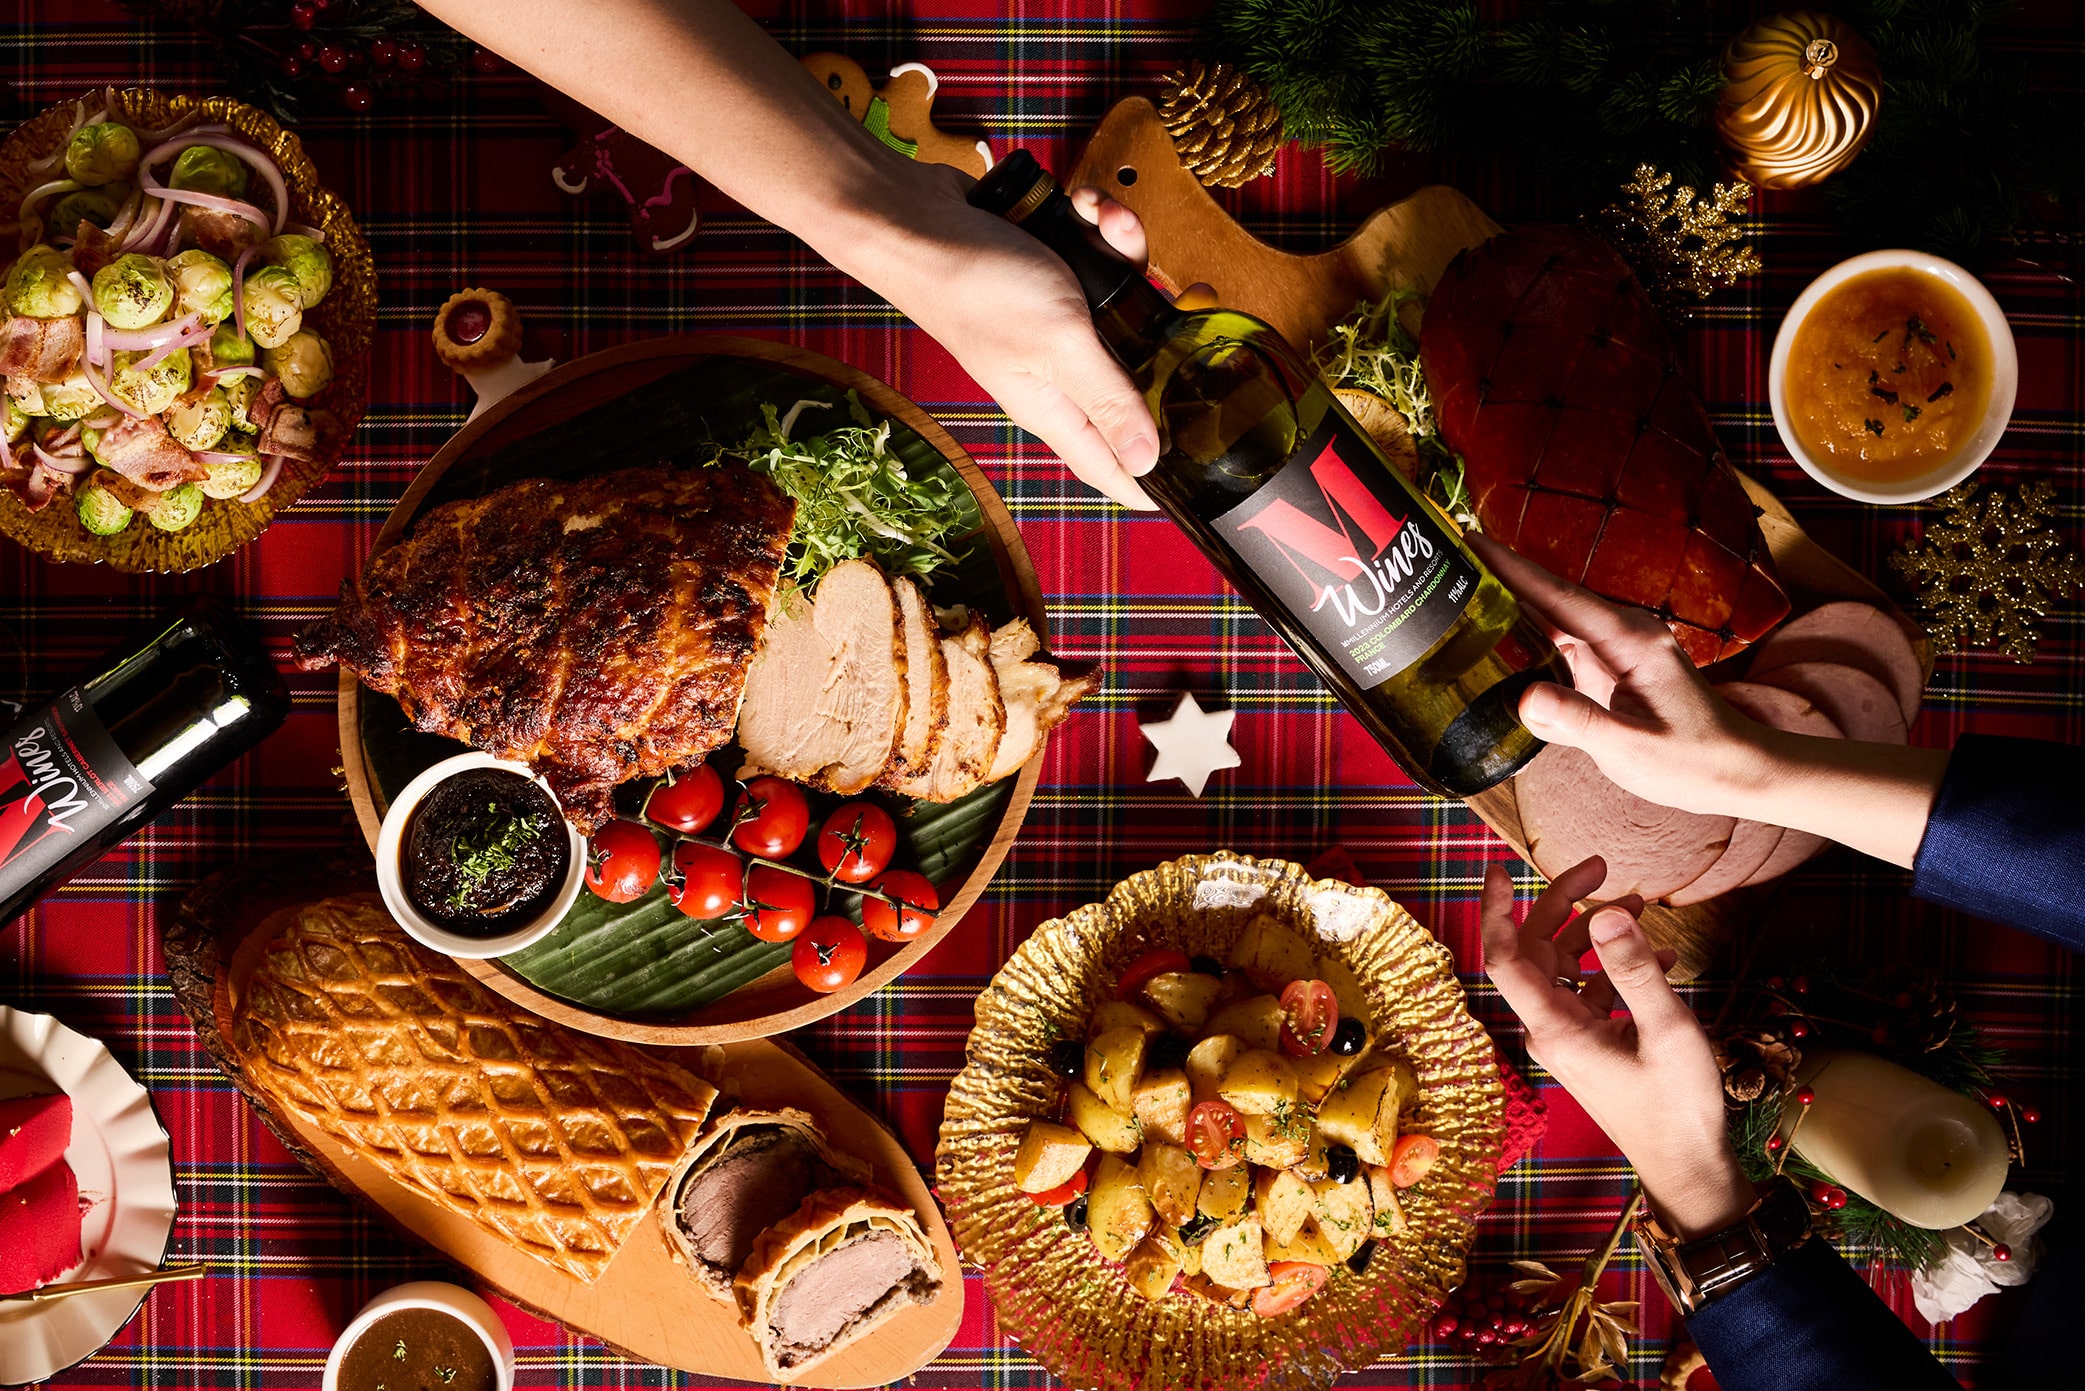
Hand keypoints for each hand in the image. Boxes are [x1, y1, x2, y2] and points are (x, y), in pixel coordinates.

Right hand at [870, 164, 1158, 509]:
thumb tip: (1148, 463)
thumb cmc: (976, 285)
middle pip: (1138, 368)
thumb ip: (1108, 398)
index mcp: (1054, 407)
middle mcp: (1058, 370)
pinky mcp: (1052, 276)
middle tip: (1176, 292)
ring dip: (1125, 252)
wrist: (913, 216)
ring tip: (1105, 223)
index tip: (1199, 480)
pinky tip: (1082, 209)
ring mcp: (1055, 322)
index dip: (1152, 480)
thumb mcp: (1059, 344)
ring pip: (1125, 298)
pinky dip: (1097, 227)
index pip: (1110, 465)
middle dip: (1160, 323)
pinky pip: (1098, 256)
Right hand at [1467, 533, 1765, 815]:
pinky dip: (1525, 635)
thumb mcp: (1631, 748)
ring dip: (1508, 604)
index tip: (1470, 540)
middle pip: (1549, 597)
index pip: (1558, 596)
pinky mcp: (1610, 666)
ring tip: (1457, 592)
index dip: (1511, 568)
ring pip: (1551, 618)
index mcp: (1630, 641)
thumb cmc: (1693, 760)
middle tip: (1446, 561)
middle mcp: (1623, 633)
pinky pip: (1559, 643)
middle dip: (1499, 575)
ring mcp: (1617, 648)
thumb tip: (1522, 698)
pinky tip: (1495, 635)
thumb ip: (1577, 721)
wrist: (1737, 769)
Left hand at [1482, 858, 1754, 1237]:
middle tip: (1602, 866)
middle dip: (1565, 903)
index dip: (1495, 908)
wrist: (1686, 1166)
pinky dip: (1618, 968)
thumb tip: (1608, 911)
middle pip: (1538, 949)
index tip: (1499, 868)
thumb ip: (1635, 968)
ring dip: (1598, 933)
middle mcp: (1550, 1028)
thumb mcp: (1667, 1030)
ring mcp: (1569, 1037)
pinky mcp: (1590, 1044)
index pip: (1504, 956)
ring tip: (1642, 903)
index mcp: (1554, 1025)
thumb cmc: (1677, 1106)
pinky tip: (1661, 957)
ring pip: (1567, 967)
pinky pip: (1591, 992)